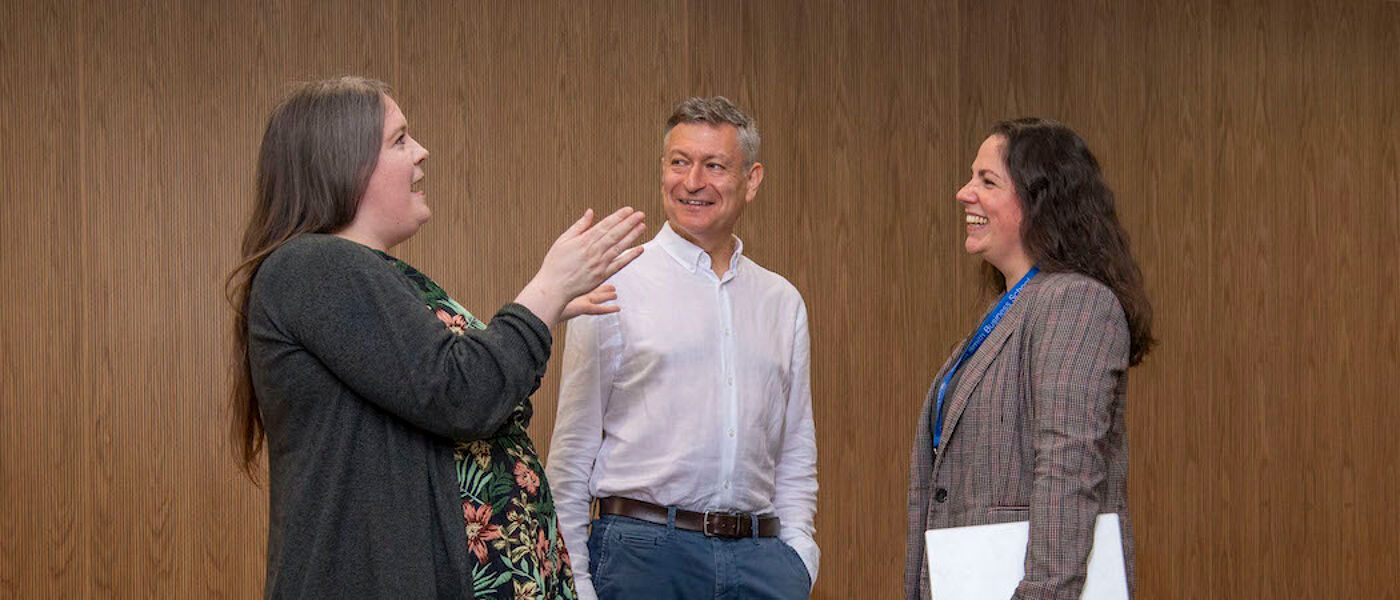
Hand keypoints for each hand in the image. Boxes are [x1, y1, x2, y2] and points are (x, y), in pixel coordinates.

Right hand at [515, 207, 645, 324]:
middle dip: (629, 223)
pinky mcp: (602, 276)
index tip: (628, 210)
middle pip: (615, 234)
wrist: (554, 288)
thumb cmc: (555, 264)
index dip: (618, 217)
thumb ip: (579, 226)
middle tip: (640, 214)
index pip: (605, 226)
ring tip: (642, 226)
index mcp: (583, 241)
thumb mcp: (563, 240)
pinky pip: (619, 264)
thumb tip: (591, 212)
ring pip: (619, 247)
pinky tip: (640, 249)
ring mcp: (599, 264)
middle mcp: (593, 252)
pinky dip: (630, 256)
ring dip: (632, 237)